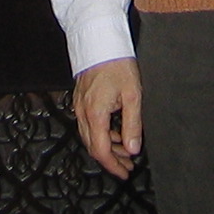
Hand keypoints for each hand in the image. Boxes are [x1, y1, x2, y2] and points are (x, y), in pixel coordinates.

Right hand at [73, 57, 141, 177]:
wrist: (100, 41)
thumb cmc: (117, 64)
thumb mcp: (132, 95)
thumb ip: (132, 125)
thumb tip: (133, 148)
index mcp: (95, 114)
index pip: (101, 150)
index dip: (113, 165)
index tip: (125, 172)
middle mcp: (83, 113)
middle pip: (93, 146)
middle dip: (111, 160)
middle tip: (127, 166)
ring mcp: (79, 106)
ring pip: (90, 137)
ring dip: (107, 148)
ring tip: (125, 151)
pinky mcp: (81, 100)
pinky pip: (88, 125)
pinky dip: (101, 134)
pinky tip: (115, 133)